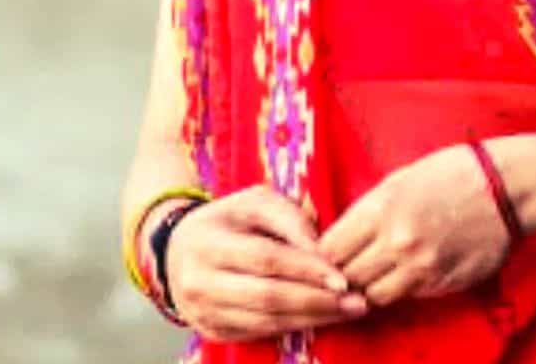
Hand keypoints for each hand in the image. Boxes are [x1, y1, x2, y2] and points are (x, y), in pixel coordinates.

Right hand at [166, 185, 369, 341]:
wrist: (177, 249)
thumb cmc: (229, 220)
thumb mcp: (255, 202)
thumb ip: (289, 217)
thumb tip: (322, 247)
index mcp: (207, 243)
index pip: (264, 259)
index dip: (306, 269)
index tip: (343, 277)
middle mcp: (199, 282)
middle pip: (267, 296)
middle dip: (317, 301)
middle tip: (357, 301)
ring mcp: (202, 311)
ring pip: (265, 321)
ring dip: (312, 318)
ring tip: (349, 311)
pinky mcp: (211, 330)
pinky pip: (258, 334)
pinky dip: (294, 327)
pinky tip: (322, 319)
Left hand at [318, 144, 511, 306]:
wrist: (507, 187)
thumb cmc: (453, 173)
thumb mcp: (399, 179)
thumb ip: (367, 210)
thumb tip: (338, 237)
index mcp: (381, 208)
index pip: (329, 249)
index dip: (326, 253)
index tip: (332, 251)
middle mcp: (397, 241)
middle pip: (346, 276)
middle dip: (345, 271)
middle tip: (354, 263)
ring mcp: (421, 266)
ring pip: (373, 294)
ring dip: (372, 285)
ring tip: (381, 270)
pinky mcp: (442, 283)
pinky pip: (406, 296)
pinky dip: (401, 288)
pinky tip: (410, 269)